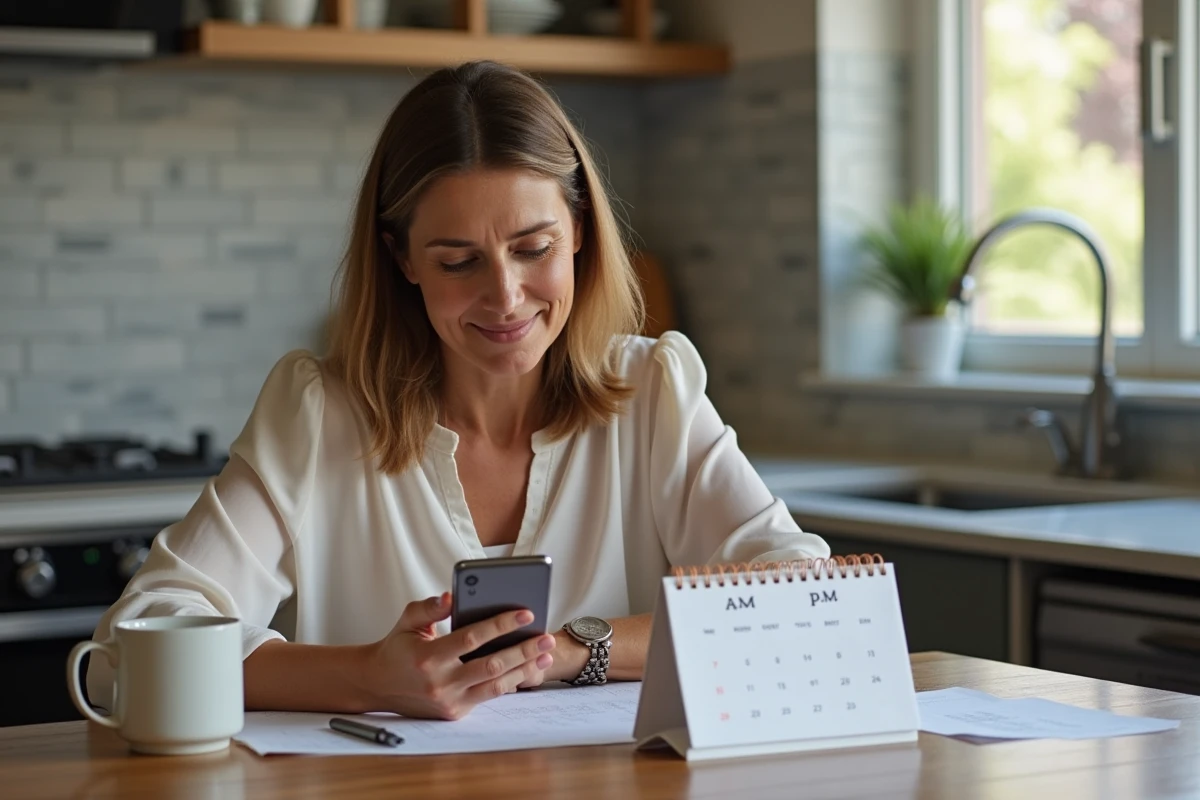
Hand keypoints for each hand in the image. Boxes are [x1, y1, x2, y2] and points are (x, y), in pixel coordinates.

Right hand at [363, 592, 555, 719]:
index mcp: (428, 656)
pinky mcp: (455, 712)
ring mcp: (449, 700)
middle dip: (523, 650)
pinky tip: (527, 670)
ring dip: (524, 669)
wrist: (378, 685)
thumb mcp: (407, 621)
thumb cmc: (397, 648)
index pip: (472, 638)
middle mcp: (440, 682)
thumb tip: (450, 596)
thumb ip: (429, 608)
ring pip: (496, 685)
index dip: (501, 625)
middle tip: (546, 637)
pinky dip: (511, 682)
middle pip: (492, 665)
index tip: (525, 613)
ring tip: (545, 655)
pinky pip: (489, 696)